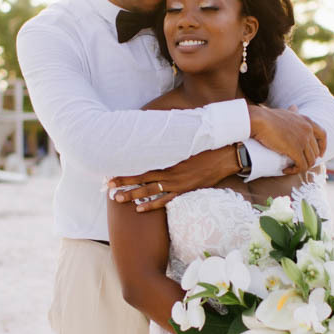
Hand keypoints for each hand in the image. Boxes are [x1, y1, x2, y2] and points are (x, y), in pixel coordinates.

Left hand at [108, 145, 238, 211]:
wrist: (225, 156)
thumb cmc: (205, 145)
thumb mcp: (186, 138)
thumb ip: (171, 136)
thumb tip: (156, 123)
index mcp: (169, 157)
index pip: (142, 164)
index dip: (127, 168)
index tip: (112, 170)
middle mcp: (170, 171)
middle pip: (141, 178)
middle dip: (123, 183)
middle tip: (107, 187)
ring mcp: (177, 184)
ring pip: (150, 191)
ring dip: (133, 195)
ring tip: (117, 198)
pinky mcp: (185, 191)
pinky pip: (165, 201)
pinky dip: (151, 205)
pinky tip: (139, 209)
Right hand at [249, 104, 326, 173]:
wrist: (260, 120)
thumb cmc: (269, 117)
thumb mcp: (286, 112)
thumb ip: (292, 112)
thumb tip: (294, 107)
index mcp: (307, 121)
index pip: (323, 135)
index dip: (323, 147)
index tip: (320, 155)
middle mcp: (308, 131)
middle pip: (316, 152)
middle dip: (308, 160)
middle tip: (297, 164)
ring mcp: (303, 140)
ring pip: (310, 161)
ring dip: (300, 167)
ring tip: (290, 168)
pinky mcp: (296, 150)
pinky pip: (301, 166)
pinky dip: (295, 171)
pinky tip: (285, 170)